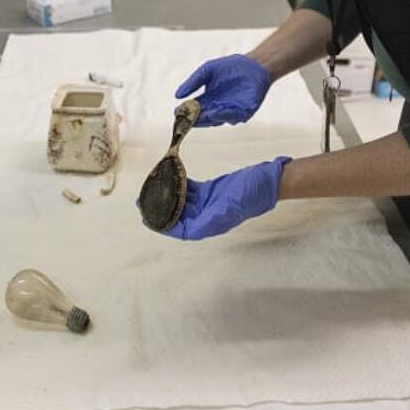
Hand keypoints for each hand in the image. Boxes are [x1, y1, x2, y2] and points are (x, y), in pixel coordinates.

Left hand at [160, 157, 290, 240]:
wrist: (267, 181)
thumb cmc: (250, 194)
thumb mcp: (228, 206)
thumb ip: (210, 218)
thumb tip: (189, 230)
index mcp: (209, 224)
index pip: (180, 229)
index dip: (163, 225)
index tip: (147, 218)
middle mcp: (207, 216)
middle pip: (178, 216)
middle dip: (160, 209)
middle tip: (143, 200)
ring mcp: (209, 203)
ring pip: (183, 202)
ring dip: (168, 196)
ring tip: (152, 189)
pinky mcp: (212, 191)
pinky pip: (191, 190)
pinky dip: (181, 185)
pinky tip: (172, 178)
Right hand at [175, 54, 271, 126]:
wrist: (254, 65)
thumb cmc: (230, 67)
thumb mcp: (207, 71)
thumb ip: (193, 82)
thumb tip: (177, 95)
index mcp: (208, 100)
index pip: (194, 110)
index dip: (185, 112)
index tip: (176, 113)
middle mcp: (218, 109)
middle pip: (204, 118)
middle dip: (195, 119)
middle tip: (186, 119)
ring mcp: (231, 112)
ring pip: (218, 119)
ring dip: (209, 118)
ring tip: (201, 116)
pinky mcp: (244, 112)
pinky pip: (234, 116)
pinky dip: (226, 114)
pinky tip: (218, 111)